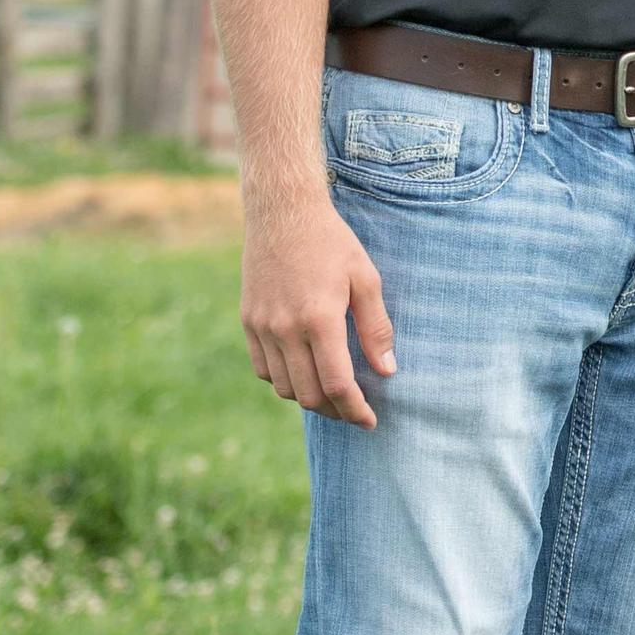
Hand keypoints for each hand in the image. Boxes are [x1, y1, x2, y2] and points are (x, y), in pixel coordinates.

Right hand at [241, 185, 394, 423]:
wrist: (283, 214)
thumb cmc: (332, 243)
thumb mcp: (366, 278)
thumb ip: (376, 328)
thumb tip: (386, 371)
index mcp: (320, 318)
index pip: (336, 385)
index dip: (355, 410)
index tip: (370, 421)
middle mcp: (286, 329)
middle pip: (308, 395)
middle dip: (335, 411)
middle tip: (355, 410)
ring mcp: (262, 327)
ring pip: (284, 388)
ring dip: (309, 398)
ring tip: (334, 394)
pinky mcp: (248, 323)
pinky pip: (263, 370)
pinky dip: (284, 381)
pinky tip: (305, 372)